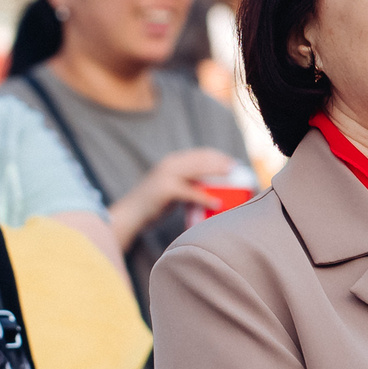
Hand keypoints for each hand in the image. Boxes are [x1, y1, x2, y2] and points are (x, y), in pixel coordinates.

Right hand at [111, 147, 242, 247]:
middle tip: (236, 168)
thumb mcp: (171, 189)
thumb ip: (186, 185)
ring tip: (232, 177)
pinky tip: (217, 202)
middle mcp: (169, 165)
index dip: (217, 156)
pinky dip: (205, 197)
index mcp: (171, 163)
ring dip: (217, 173)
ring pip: (198, 171)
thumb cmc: (152, 205)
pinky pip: (191, 193)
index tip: (231, 162)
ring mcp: (167, 176)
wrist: (130, 214)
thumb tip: (209, 189)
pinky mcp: (166, 190)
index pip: (198, 154)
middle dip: (221, 162)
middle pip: (201, 159)